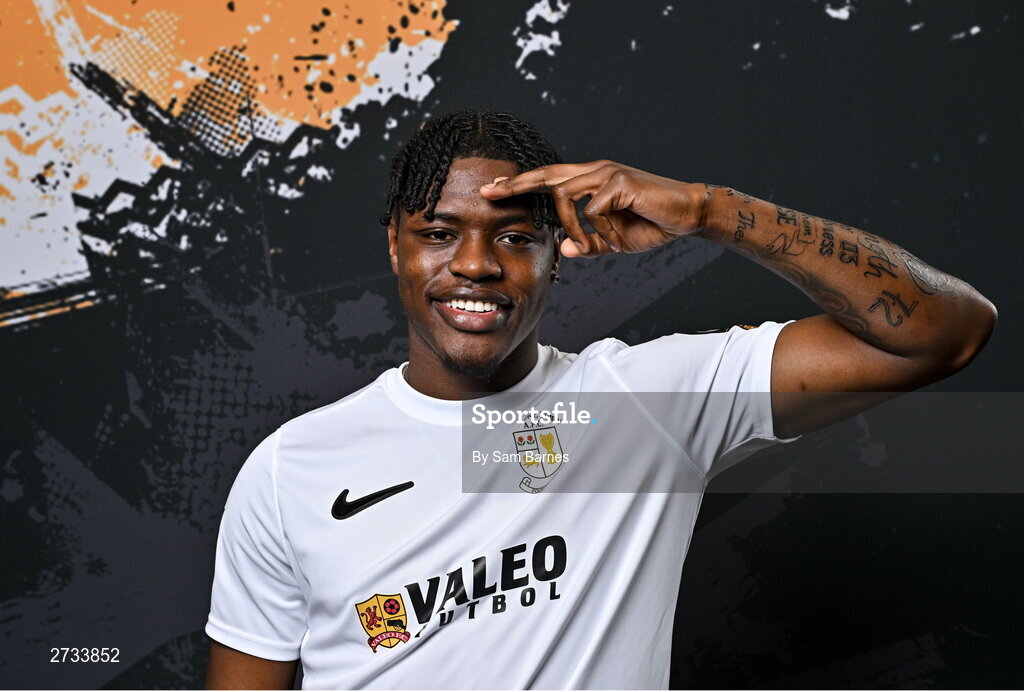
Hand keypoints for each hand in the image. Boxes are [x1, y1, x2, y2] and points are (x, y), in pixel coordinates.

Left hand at [479, 160, 705, 257]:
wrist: (688, 214)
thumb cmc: (651, 223)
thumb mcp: (614, 240)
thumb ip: (590, 244)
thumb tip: (566, 251)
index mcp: (590, 179)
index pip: (549, 178)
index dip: (522, 183)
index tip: (495, 189)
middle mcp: (595, 170)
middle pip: (546, 174)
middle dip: (516, 184)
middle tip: (489, 192)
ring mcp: (606, 172)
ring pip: (566, 196)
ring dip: (571, 227)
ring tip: (588, 246)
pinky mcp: (619, 182)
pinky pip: (592, 210)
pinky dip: (600, 230)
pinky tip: (616, 240)